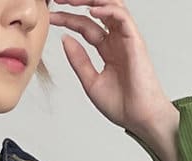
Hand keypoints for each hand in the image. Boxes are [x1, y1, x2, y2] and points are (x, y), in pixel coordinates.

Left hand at [48, 2, 176, 138]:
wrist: (140, 118)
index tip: (51, 17)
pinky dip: (107, 10)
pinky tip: (92, 11)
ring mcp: (126, 38)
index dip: (68, 19)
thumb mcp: (91, 81)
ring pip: (110, 6)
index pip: (85, 26)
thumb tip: (65, 39)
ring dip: (91, 0)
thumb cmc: (122, 105)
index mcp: (108, 49)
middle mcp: (117, 40)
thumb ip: (78, 60)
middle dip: (78, 2)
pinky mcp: (135, 40)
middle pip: (97, 10)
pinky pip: (122, 16)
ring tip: (73, 0)